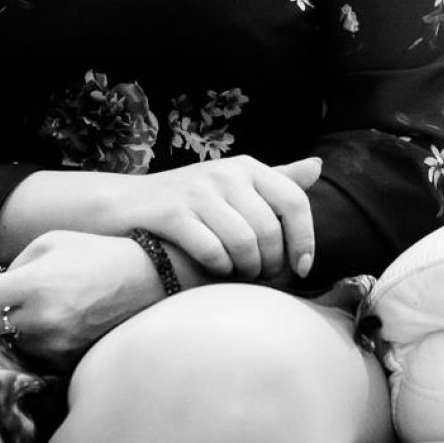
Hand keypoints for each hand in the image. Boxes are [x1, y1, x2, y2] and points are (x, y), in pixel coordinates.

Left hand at [0, 230, 160, 367]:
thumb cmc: (91, 253)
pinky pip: (35, 352)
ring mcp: (55, 343)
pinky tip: (55, 320)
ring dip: (14, 327)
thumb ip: (14, 266)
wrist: (142, 280)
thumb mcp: (48, 243)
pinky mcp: (67, 358)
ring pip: (11, 341)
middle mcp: (41, 318)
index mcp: (32, 283)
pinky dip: (36, 339)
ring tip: (42, 306)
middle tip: (4, 298)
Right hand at [121, 155, 321, 280]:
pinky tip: (216, 269)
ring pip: (244, 243)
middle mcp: (224, 173)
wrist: (126, 204)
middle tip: (261, 275)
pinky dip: (220, 268)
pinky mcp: (172, 213)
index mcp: (246, 167)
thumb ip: (275, 179)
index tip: (301, 267)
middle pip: (269, 229)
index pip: (294, 200)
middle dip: (271, 263)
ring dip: (247, 269)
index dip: (304, 238)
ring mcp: (197, 191)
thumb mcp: (234, 184)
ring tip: (240, 274)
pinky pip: (213, 250)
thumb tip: (318, 167)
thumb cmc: (189, 201)